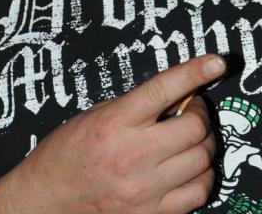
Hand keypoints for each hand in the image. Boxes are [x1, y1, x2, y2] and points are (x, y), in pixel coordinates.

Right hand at [0, 54, 225, 213]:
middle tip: (191, 109)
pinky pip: (198, 192)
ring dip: (203, 143)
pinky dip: (202, 175)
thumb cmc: (67, 152)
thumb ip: (138, 104)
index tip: (216, 62)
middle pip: (193, 127)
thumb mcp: (97, 113)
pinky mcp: (151, 213)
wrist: (45, 200)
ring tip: (189, 138)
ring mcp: (144, 189)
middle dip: (200, 112)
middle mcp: (132, 155)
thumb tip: (179, 94)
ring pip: (202, 159)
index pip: (164, 89)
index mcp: (115, 123)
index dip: (194, 72)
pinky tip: (190, 166)